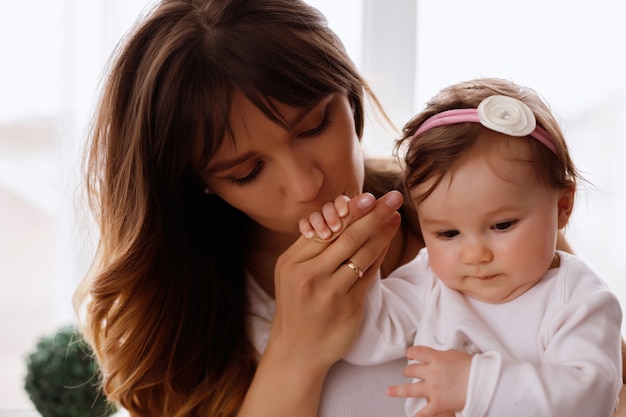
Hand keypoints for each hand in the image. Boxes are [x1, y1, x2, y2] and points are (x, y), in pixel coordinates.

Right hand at [270, 191, 402, 368]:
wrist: (296, 352)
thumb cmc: (297, 308)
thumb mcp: (292, 275)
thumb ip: (311, 249)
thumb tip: (342, 219)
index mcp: (292, 262)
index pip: (326, 228)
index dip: (350, 210)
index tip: (369, 196)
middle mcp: (308, 274)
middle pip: (346, 236)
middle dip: (372, 213)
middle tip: (391, 197)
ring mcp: (328, 291)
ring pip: (360, 252)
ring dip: (381, 230)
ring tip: (395, 214)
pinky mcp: (348, 306)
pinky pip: (368, 273)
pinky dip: (380, 253)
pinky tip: (389, 239)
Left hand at [387, 346, 471, 416]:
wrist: (484, 382)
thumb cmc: (475, 368)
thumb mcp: (456, 355)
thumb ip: (443, 356)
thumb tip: (438, 358)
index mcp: (436, 358)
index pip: (417, 352)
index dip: (411, 353)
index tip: (409, 355)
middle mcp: (431, 373)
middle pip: (411, 370)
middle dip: (409, 371)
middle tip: (408, 372)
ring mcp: (433, 389)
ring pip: (409, 390)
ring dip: (398, 390)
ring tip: (390, 391)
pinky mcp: (438, 404)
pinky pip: (424, 412)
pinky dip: (418, 416)